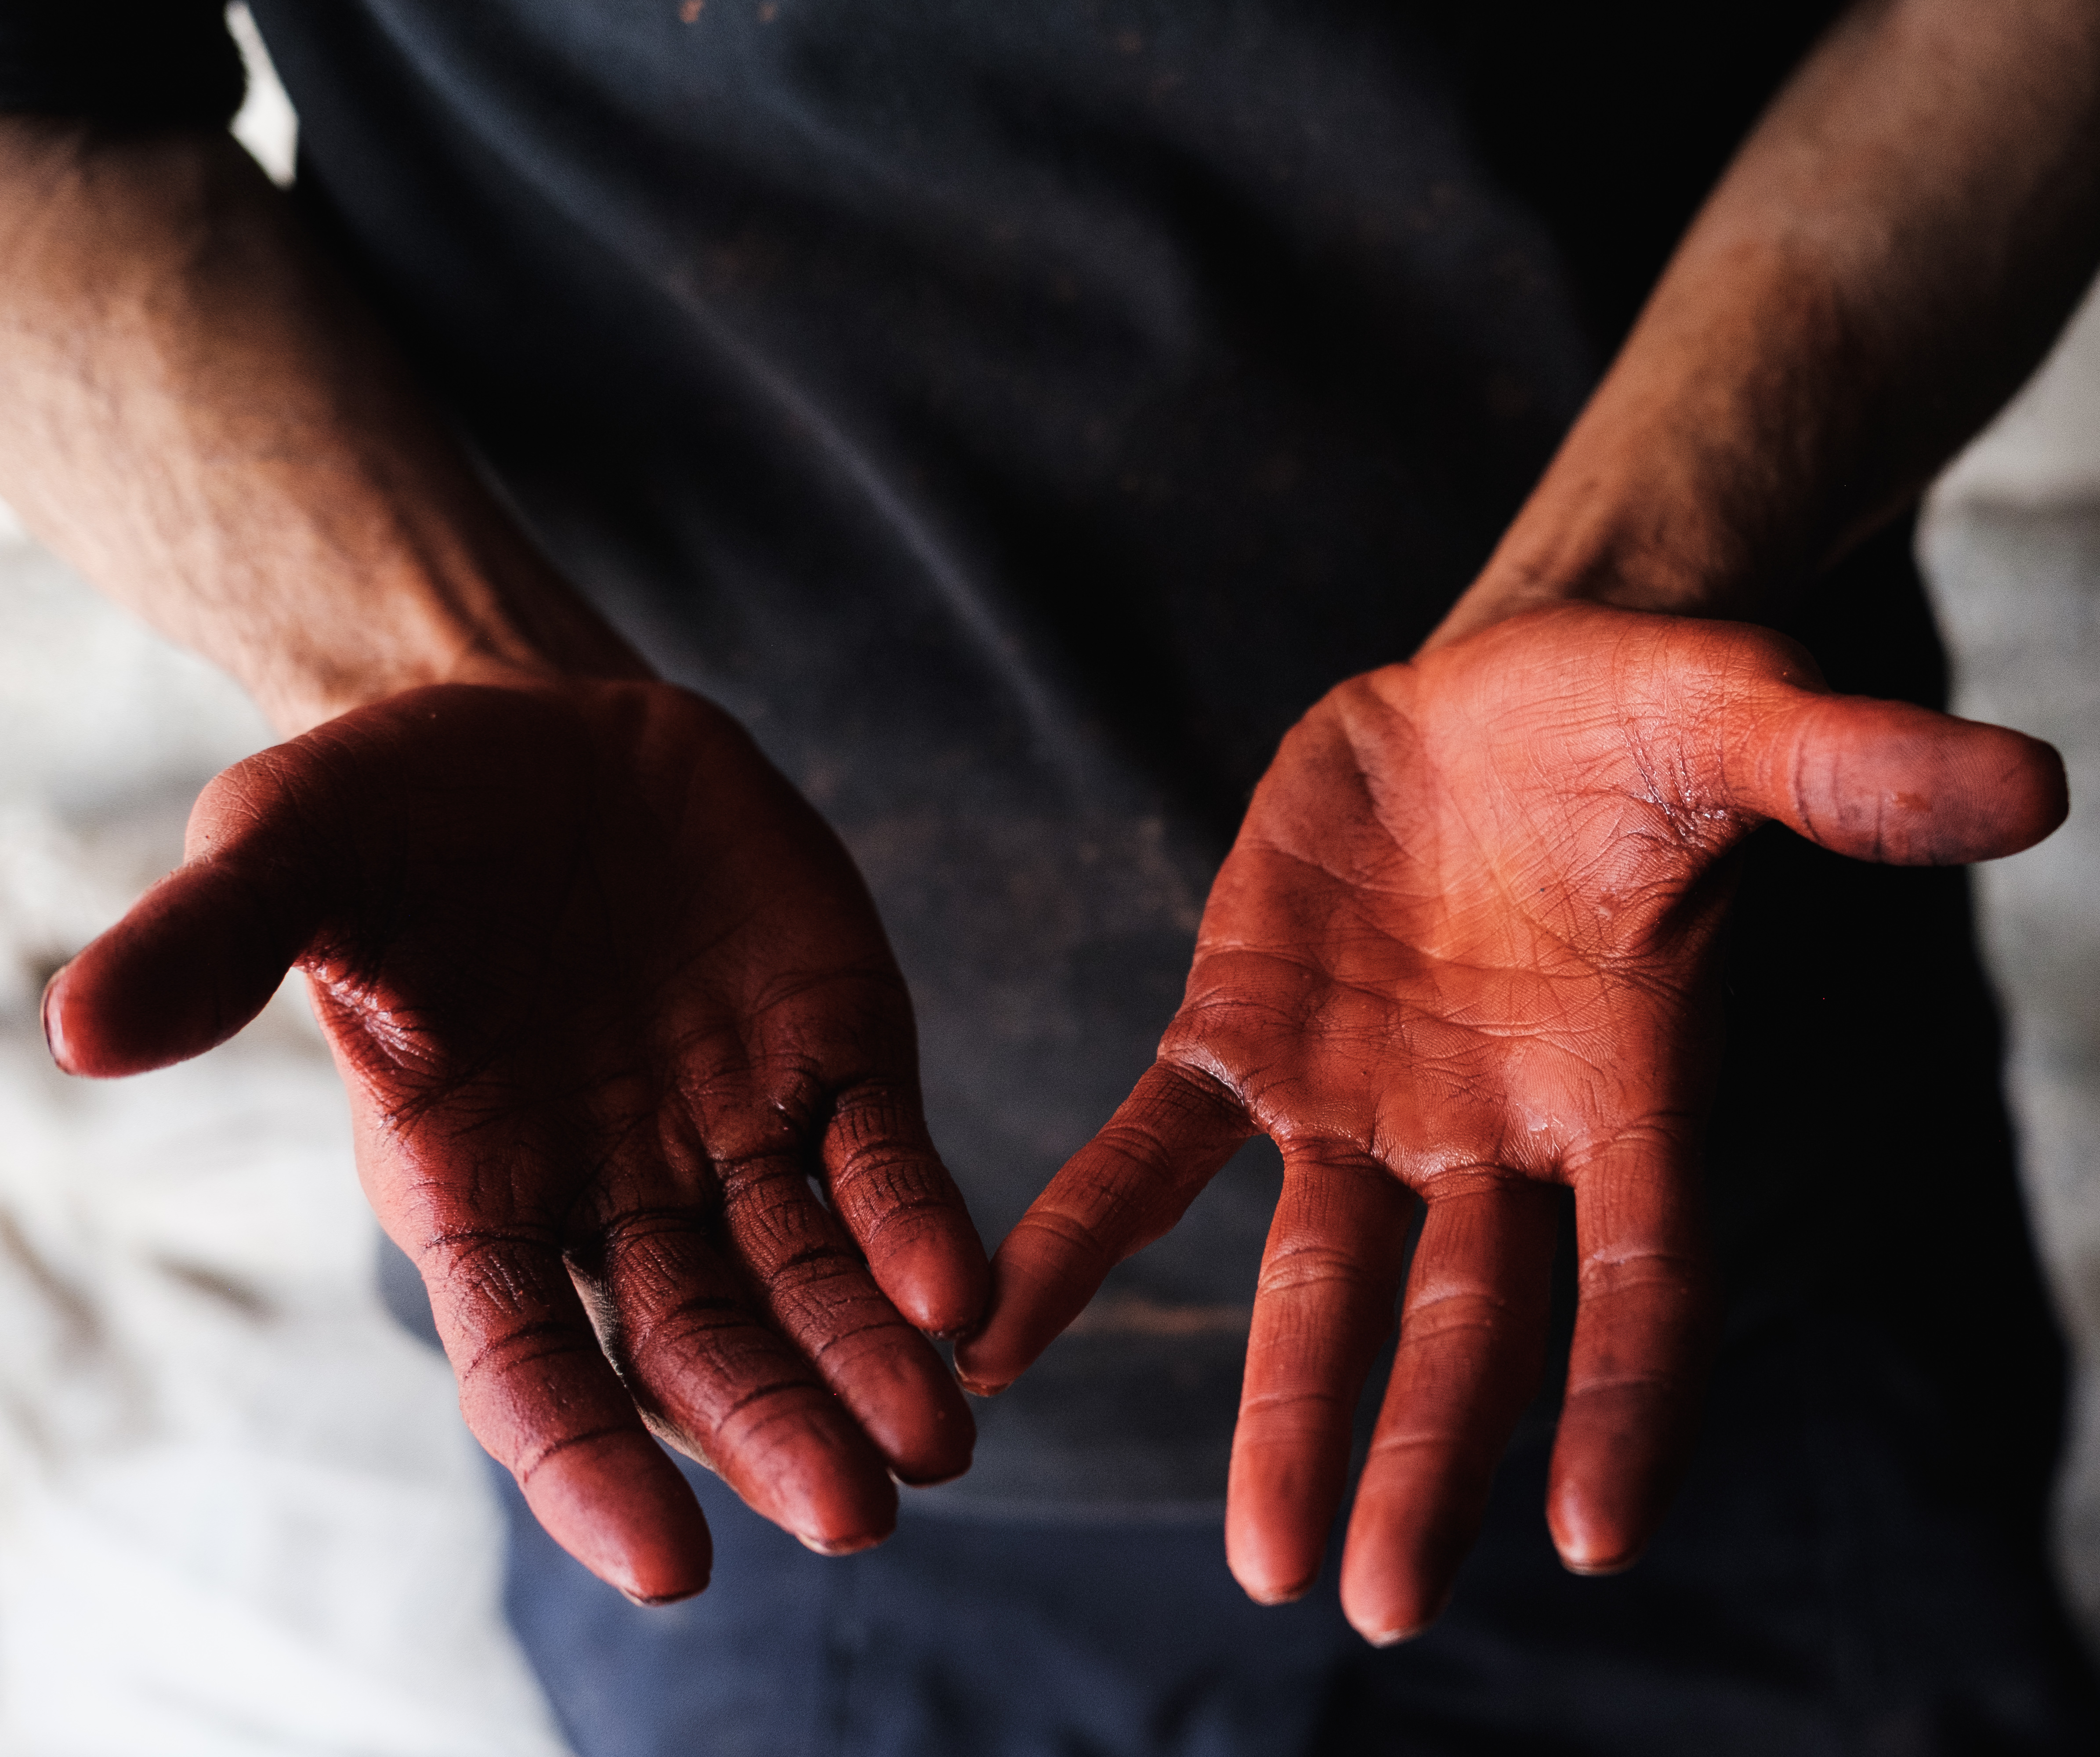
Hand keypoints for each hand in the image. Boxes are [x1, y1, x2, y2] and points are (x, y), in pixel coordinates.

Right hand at [42, 681, 985, 1602]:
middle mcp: (614, 1189)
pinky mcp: (833, 1046)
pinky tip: (970, 1289)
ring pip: (810, 1279)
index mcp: (473, 1190)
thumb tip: (80, 1030)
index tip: (671, 1566)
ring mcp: (734, 1126)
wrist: (524, 720)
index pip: (529, 1366)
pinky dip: (923, 1223)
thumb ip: (212, 945)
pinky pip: (884, 1157)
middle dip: (774, 1431)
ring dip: (873, 1364)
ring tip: (943, 1441)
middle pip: (698, 1347)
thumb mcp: (284, 851)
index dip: (590, 1466)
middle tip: (857, 1517)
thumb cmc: (384, 812)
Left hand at [957, 603, 2063, 1640]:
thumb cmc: (1647, 720)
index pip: (1642, 1274)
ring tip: (1259, 1552)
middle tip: (1375, 1595)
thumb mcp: (1747, 721)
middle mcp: (1493, 1132)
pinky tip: (999, 1329)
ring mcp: (1359, 1099)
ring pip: (1315, 1279)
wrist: (1504, 689)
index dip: (1626, 1396)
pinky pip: (1151, 1157)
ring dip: (1282, 1407)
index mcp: (1627, 1088)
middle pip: (1468, 1321)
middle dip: (1426, 1451)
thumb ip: (1860, 773)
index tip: (1594, 1532)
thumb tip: (2040, 784)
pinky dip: (1082, 1238)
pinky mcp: (1240, 1036)